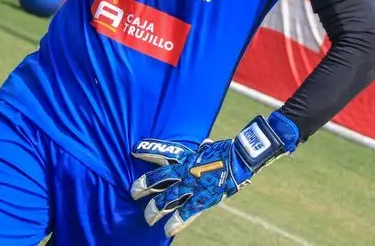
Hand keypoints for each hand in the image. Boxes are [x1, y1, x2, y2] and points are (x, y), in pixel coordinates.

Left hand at [129, 111, 299, 237]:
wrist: (241, 158)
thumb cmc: (230, 150)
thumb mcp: (214, 147)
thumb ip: (206, 148)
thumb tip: (206, 143)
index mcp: (187, 158)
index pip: (164, 152)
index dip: (148, 151)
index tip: (133, 151)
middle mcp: (185, 172)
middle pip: (158, 179)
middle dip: (144, 186)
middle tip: (133, 192)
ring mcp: (192, 186)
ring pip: (167, 199)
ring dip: (155, 209)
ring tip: (148, 218)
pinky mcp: (202, 199)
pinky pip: (185, 213)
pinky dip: (176, 222)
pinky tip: (167, 231)